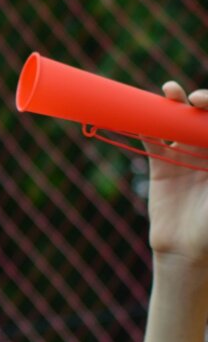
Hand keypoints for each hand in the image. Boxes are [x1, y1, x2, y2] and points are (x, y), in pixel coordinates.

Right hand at [144, 83, 207, 268]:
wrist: (189, 250)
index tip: (206, 105)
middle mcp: (207, 150)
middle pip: (200, 117)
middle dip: (198, 102)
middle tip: (192, 99)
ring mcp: (184, 156)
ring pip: (177, 123)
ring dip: (173, 105)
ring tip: (170, 91)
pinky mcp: (161, 167)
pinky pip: (152, 141)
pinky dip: (144, 126)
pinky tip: (140, 114)